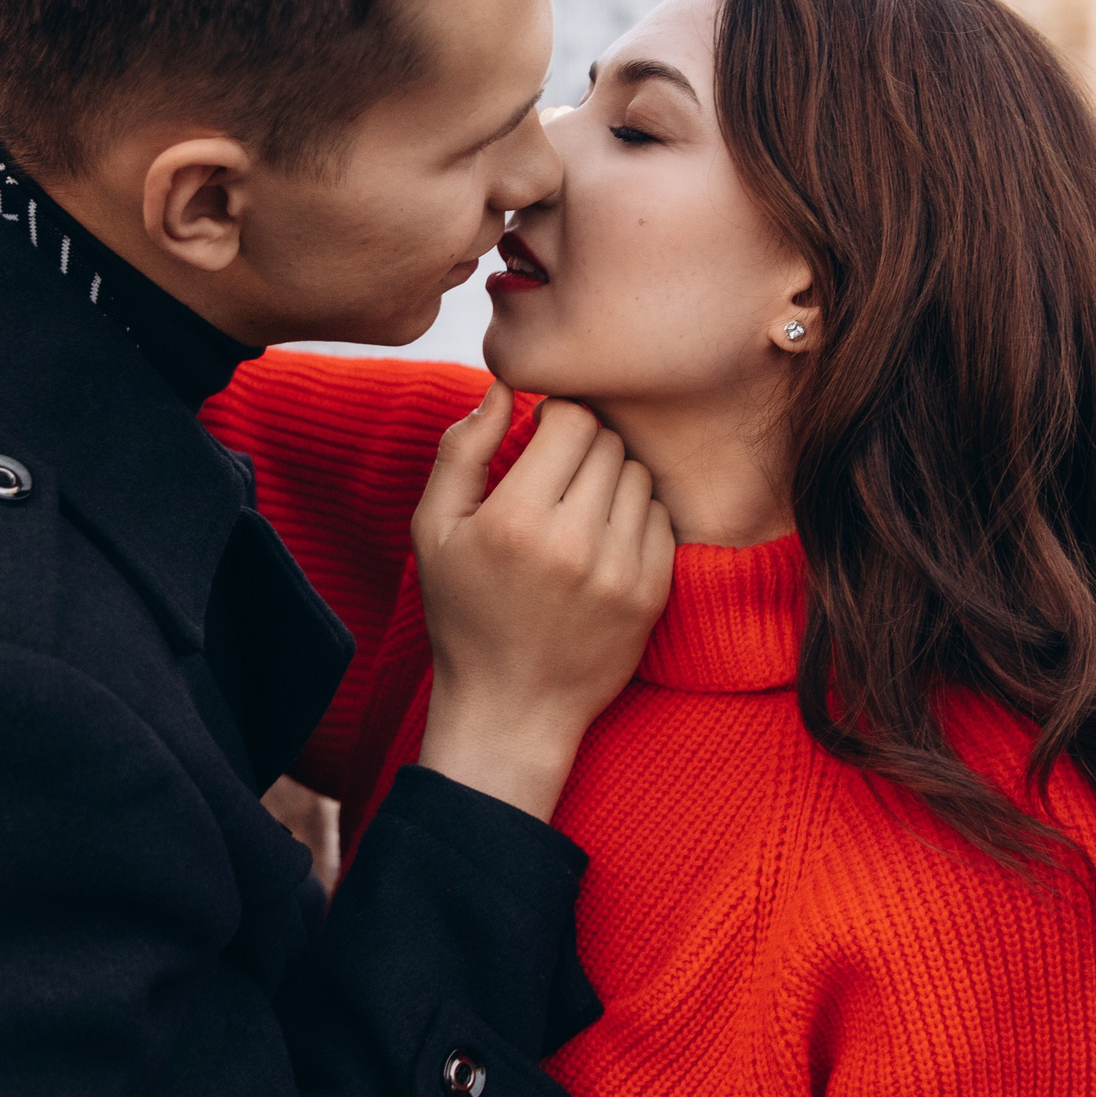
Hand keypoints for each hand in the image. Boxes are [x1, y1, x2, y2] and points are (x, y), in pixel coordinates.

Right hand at [410, 388, 673, 821]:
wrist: (512, 709)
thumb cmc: (463, 614)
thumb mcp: (434, 531)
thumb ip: (461, 450)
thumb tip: (500, 386)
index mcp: (515, 519)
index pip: (573, 420)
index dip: (557, 415)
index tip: (541, 432)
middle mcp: (574, 542)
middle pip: (609, 443)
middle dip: (584, 446)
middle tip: (557, 474)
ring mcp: (621, 570)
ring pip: (639, 476)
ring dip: (612, 478)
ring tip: (579, 508)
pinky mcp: (652, 594)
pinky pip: (660, 517)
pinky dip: (635, 517)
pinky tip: (603, 539)